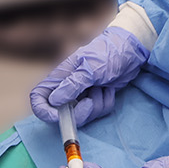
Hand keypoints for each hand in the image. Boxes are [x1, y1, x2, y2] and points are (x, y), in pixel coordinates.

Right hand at [29, 26, 149, 125]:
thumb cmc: (107, 53)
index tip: (59, 117)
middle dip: (80, 112)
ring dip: (96, 106)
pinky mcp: (95, 99)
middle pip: (62, 112)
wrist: (129, 50)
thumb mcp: (90, 68)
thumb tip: (54, 101)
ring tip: (103, 88)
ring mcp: (81, 94)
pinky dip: (105, 104)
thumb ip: (72, 85)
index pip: (39, 97)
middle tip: (91, 101)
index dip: (44, 110)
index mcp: (59, 76)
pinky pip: (96, 112)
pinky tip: (109, 89)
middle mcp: (67, 87)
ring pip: (81, 115)